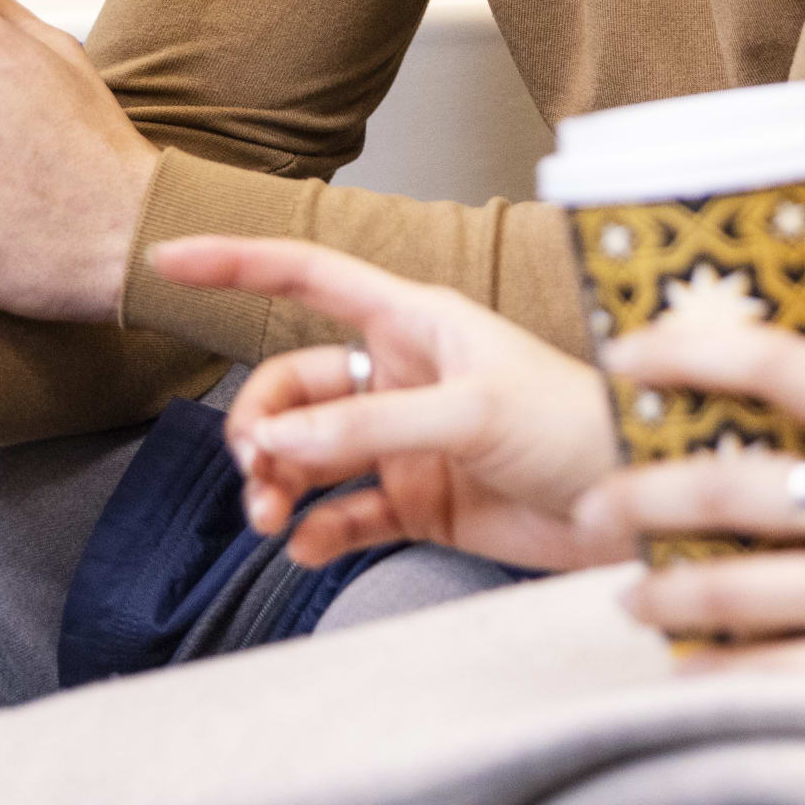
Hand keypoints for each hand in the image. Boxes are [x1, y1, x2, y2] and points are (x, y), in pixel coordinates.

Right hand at [153, 236, 620, 574]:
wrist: (637, 502)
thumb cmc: (578, 424)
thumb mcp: (470, 413)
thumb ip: (368, 427)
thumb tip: (275, 440)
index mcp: (413, 321)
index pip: (308, 275)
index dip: (236, 262)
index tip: (167, 258)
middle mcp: (401, 374)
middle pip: (293, 386)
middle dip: (261, 425)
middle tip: (256, 469)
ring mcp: (405, 439)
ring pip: (309, 453)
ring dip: (278, 483)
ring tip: (270, 518)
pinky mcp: (420, 501)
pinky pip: (343, 513)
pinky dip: (317, 530)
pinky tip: (307, 545)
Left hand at [575, 320, 804, 675]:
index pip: (779, 362)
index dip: (686, 349)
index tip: (624, 357)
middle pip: (732, 485)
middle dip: (639, 497)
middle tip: (589, 510)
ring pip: (742, 589)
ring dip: (666, 589)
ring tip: (628, 591)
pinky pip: (785, 675)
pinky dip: (721, 671)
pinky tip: (688, 665)